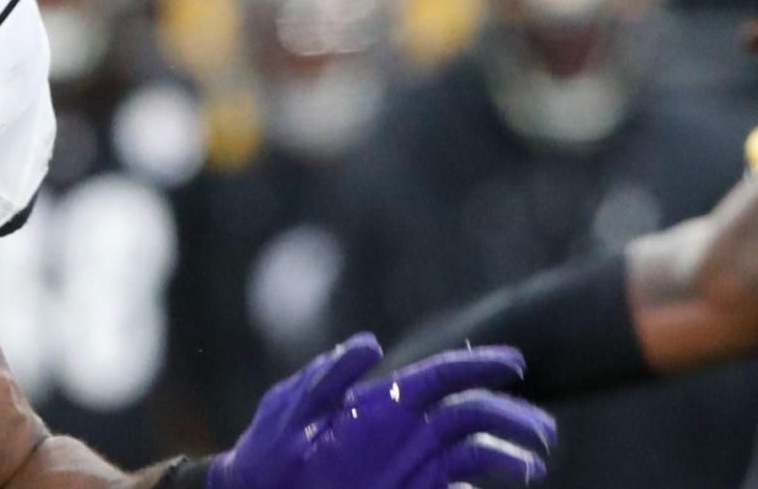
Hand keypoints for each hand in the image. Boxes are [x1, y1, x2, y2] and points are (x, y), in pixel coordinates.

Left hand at [210, 333, 555, 488]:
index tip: (516, 364)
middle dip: (510, 417)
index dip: (478, 366)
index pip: (439, 376)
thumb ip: (327, 377)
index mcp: (380, 401)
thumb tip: (371, 344)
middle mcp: (404, 430)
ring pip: (472, 453)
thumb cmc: (268, 449)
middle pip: (470, 415)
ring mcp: (409, 464)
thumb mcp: (290, 408)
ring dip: (506, 456)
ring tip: (529, 467)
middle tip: (543, 435)